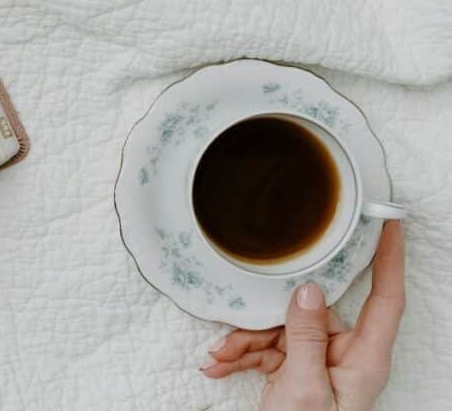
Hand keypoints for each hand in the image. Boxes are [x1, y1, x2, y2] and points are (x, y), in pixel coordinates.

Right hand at [202, 221, 404, 410]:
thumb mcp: (303, 387)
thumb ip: (306, 335)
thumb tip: (309, 290)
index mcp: (363, 359)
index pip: (386, 298)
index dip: (389, 258)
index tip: (388, 222)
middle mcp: (346, 358)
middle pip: (310, 314)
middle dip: (265, 322)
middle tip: (235, 332)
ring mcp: (320, 365)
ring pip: (281, 332)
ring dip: (245, 344)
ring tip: (219, 358)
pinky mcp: (297, 374)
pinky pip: (269, 351)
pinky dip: (242, 357)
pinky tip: (220, 366)